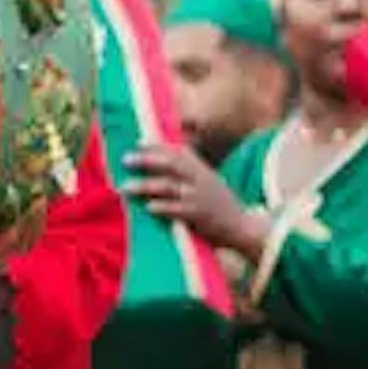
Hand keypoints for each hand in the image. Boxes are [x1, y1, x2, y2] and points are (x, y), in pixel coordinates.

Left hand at [125, 140, 261, 256]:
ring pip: (169, 186)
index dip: (157, 145)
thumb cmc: (219, 204)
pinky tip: (148, 207)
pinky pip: (178, 210)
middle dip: (147, 160)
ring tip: (125, 187)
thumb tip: (165, 157)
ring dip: (145, 185)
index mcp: (201, 169)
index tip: (137, 141)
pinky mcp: (199, 216)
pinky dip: (163, 207)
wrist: (242, 226)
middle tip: (126, 159)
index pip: (177, 151)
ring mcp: (199, 197)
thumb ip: (190, 169)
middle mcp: (200, 179)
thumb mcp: (209, 181)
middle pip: (170, 164)